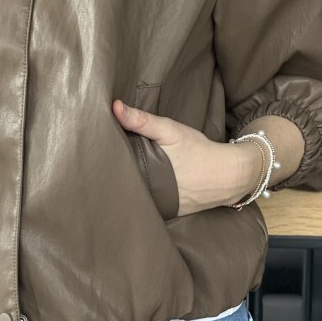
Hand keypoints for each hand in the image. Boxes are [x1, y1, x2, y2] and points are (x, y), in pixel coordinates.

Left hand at [111, 100, 260, 214]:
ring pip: (135, 198)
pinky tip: (137, 189)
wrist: (228, 174)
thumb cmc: (197, 150)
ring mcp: (159, 208)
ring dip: (127, 189)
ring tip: (113, 177)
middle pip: (123, 187)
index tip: (93, 156)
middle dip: (113, 178)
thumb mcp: (169, 131)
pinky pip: (150, 206)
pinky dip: (144, 197)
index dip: (103, 166)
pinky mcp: (169, 213)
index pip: (114, 174)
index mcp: (144, 177)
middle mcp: (150, 197)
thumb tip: (114, 107)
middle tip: (100, 166)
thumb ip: (141, 120)